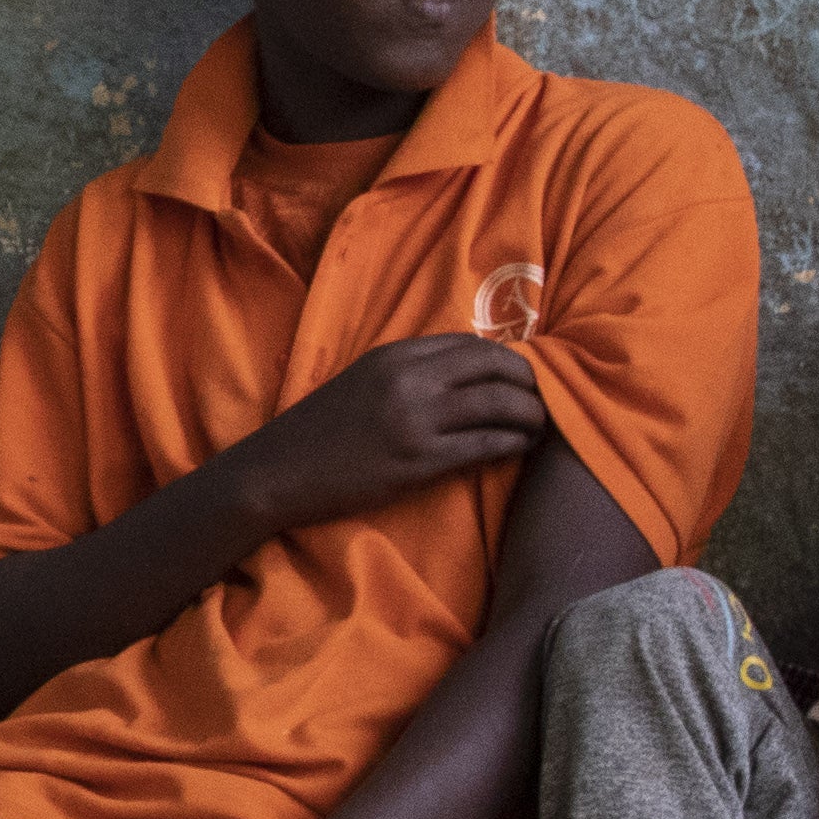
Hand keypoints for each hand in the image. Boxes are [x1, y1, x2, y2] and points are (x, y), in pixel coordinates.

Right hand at [236, 335, 547, 530]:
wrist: (275, 473)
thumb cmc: (318, 433)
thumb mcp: (362, 383)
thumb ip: (409, 374)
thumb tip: (465, 378)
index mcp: (395, 356)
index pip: (472, 345)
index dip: (507, 359)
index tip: (520, 378)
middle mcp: (409, 380)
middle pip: (497, 366)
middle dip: (531, 382)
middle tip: (544, 399)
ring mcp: (415, 420)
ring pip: (501, 404)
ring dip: (532, 414)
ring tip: (539, 426)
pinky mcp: (418, 461)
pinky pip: (486, 444)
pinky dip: (514, 443)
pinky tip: (521, 447)